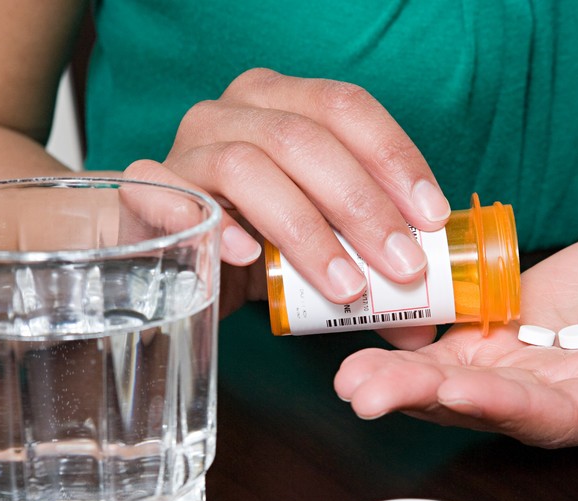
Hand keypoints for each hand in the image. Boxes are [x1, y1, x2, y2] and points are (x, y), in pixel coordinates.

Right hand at [126, 69, 452, 347]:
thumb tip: (422, 321)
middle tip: (403, 266)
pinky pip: (169, 195)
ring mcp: (184, 148)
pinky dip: (210, 224)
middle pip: (302, 139)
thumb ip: (368, 271)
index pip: (346, 107)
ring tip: (345, 287)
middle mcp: (231, 112)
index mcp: (282, 103)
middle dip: (362, 206)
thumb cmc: (249, 243)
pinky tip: (246, 257)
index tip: (432, 219)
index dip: (394, 158)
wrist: (162, 255)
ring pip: (246, 167)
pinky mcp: (145, 190)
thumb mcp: (318, 249)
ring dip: (305, 229)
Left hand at [334, 219, 577, 459]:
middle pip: (489, 408)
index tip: (461, 388)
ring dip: (402, 381)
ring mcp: (527, 369)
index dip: (509, 406)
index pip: (560, 415)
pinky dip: (407, 344)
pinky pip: (448, 345)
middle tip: (365, 393)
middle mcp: (563, 397)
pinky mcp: (502, 336)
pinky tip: (362, 336)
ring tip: (348, 376)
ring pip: (457, 383)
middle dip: (428, 401)